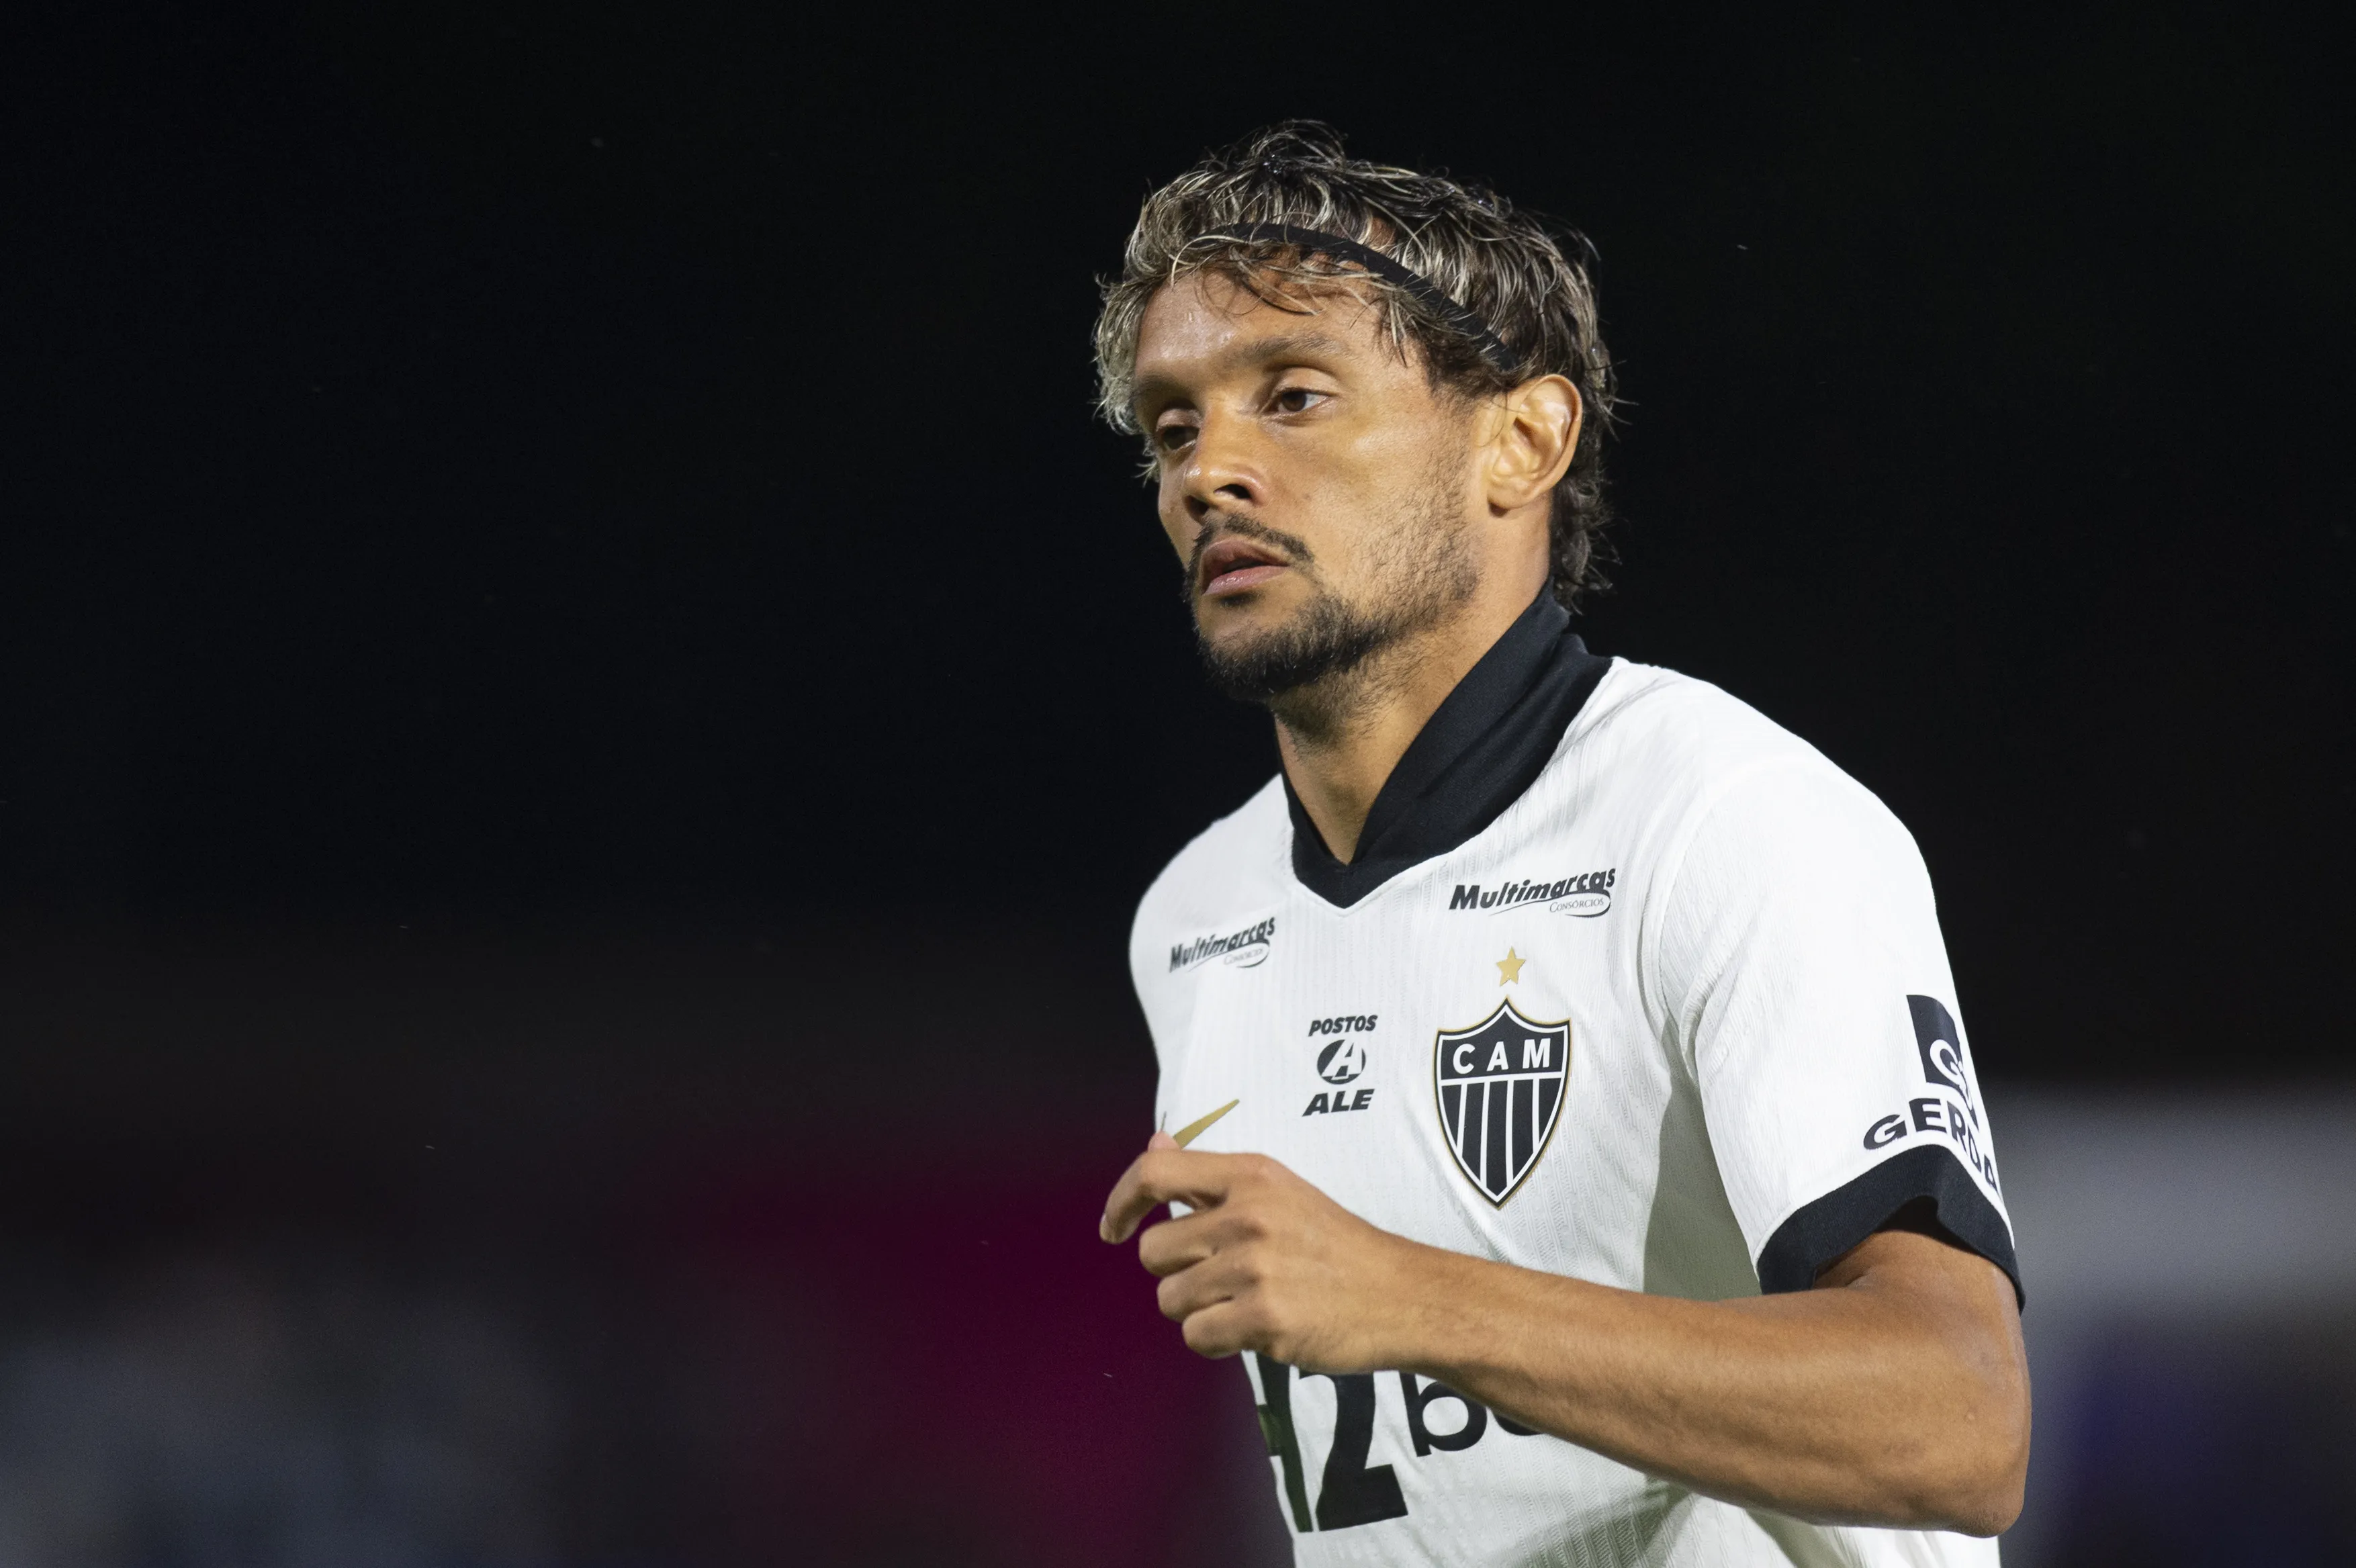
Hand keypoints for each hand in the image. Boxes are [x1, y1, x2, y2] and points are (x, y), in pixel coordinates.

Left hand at [1099, 1131, 1426, 1371]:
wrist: (1402, 1295)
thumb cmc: (1336, 1246)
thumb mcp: (1280, 1191)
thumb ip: (1213, 1178)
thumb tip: (1155, 1144)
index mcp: (1251, 1175)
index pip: (1155, 1172)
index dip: (1121, 1201)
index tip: (1113, 1229)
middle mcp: (1248, 1215)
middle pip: (1153, 1251)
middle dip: (1176, 1272)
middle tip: (1219, 1278)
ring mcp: (1255, 1268)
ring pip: (1170, 1299)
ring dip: (1198, 1310)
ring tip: (1244, 1304)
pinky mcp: (1264, 1319)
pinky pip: (1196, 1337)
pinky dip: (1216, 1342)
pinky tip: (1252, 1330)